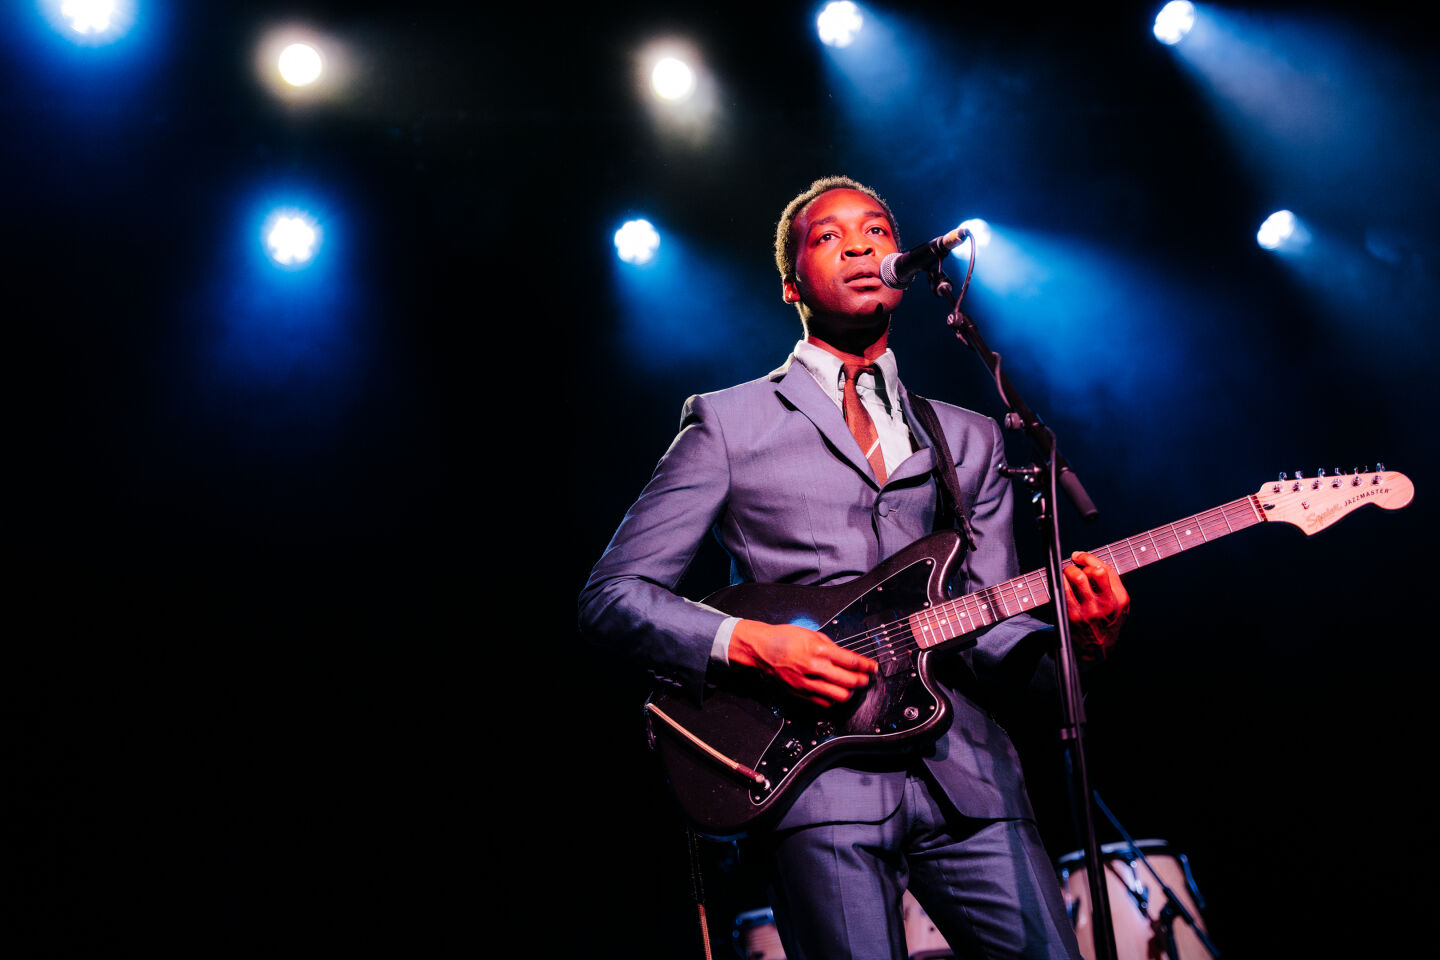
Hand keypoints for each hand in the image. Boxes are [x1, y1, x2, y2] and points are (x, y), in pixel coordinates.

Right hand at [728, 620, 876, 706]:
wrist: (761, 649)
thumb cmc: (783, 638)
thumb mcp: (811, 633)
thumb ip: (830, 646)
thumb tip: (846, 657)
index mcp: (819, 649)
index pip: (852, 661)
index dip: (867, 666)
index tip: (872, 667)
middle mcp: (815, 667)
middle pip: (850, 681)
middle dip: (863, 680)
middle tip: (865, 678)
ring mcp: (808, 682)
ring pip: (840, 696)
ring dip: (850, 692)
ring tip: (851, 687)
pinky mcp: (801, 693)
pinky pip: (824, 703)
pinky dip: (832, 699)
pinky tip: (833, 692)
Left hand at [1062, 551, 1129, 660]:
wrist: (1097, 649)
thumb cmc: (1107, 621)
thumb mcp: (1119, 604)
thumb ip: (1112, 582)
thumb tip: (1089, 559)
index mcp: (1120, 599)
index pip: (1104, 569)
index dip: (1088, 558)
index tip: (1079, 556)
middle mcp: (1106, 604)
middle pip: (1091, 572)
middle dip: (1078, 565)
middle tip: (1072, 567)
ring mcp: (1088, 611)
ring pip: (1074, 579)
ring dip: (1066, 572)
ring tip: (1065, 575)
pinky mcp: (1073, 616)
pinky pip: (1062, 591)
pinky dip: (1059, 584)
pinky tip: (1060, 585)